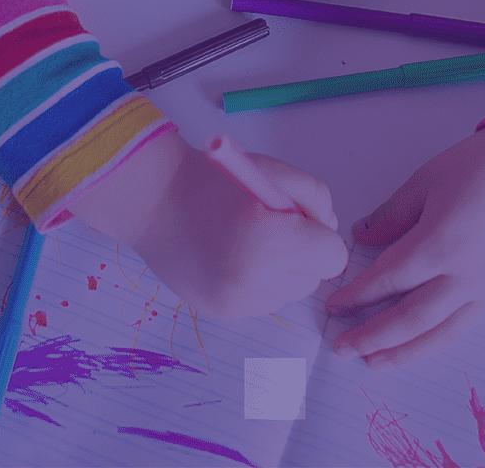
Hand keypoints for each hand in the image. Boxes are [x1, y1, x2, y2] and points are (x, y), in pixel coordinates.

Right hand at [74, 133, 348, 319]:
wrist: (151, 200)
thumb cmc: (213, 178)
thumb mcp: (273, 171)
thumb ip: (316, 199)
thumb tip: (327, 231)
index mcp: (272, 240)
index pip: (333, 257)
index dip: (319, 237)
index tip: (298, 223)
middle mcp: (256, 279)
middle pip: (313, 279)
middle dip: (300, 254)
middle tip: (268, 228)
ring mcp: (236, 301)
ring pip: (287, 293)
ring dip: (279, 271)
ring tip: (244, 242)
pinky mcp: (221, 312)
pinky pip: (261, 302)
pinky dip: (255, 282)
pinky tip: (228, 258)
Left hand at [323, 126, 484, 368]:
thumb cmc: (477, 166)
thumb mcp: (423, 183)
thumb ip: (391, 216)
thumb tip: (363, 237)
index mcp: (440, 243)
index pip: (388, 280)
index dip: (357, 296)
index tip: (334, 306)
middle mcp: (464, 273)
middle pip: (410, 317)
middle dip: (373, 336)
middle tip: (343, 347)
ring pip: (440, 332)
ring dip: (405, 352)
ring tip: (375, 363)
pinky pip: (464, 326)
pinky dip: (437, 342)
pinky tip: (417, 347)